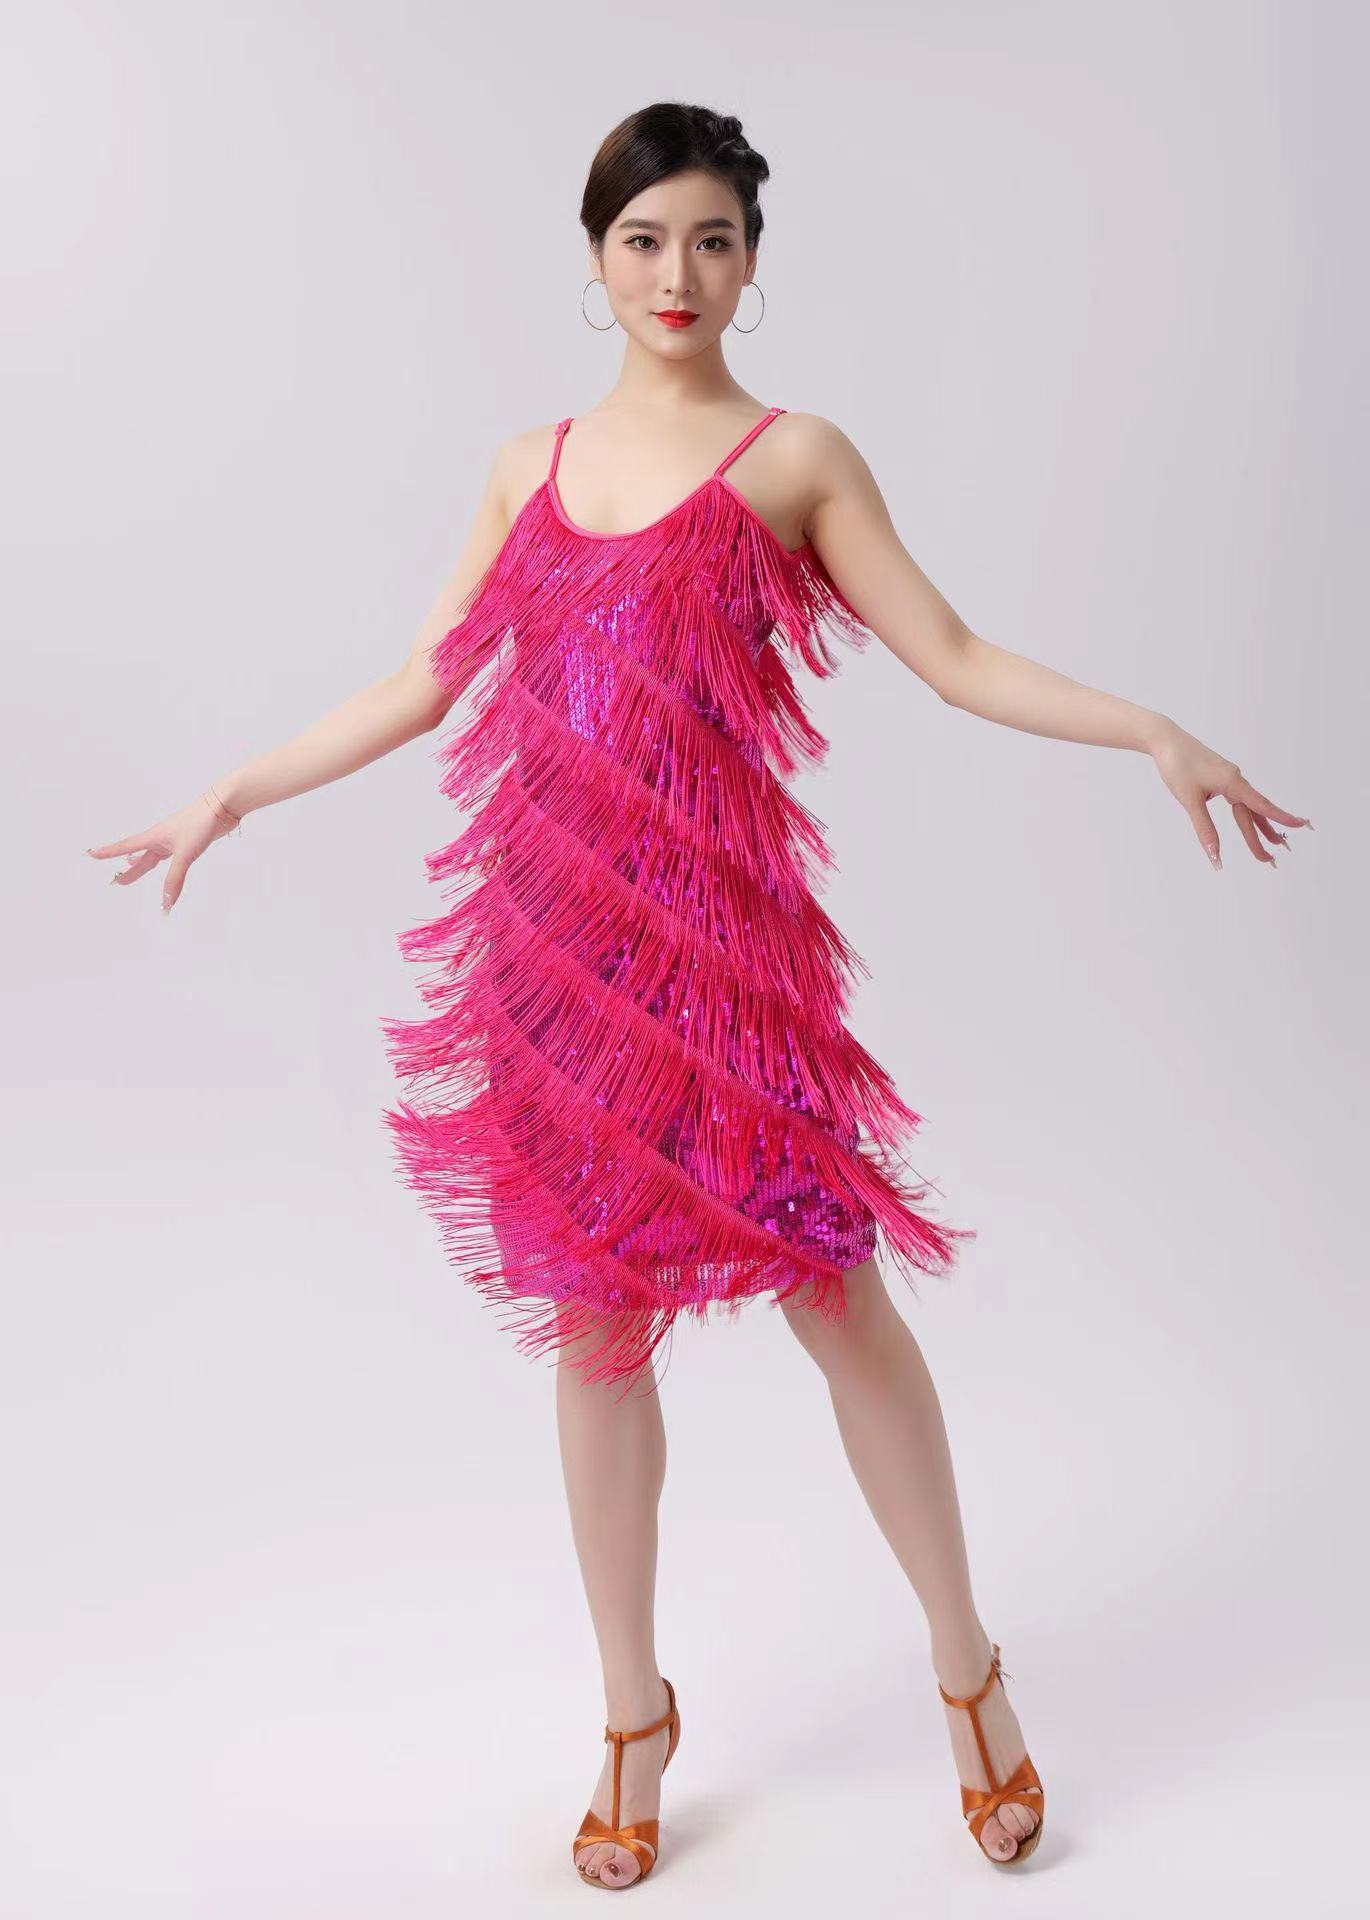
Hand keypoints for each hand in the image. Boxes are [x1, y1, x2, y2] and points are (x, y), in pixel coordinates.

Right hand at [85, 788, 242, 913]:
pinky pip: (169, 857)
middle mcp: (160, 838)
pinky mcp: (186, 842)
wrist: (221, 807)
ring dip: (141, 866)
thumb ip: (174, 879)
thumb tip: (166, 902)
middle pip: (138, 857)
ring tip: (129, 872)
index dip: (108, 852)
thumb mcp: (185, 855)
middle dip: (127, 870)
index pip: (125, 847)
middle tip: (114, 882)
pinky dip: (162, 864)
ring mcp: (173, 839)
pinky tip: (161, 862)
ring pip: (152, 857)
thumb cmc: (200, 824)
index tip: (90, 854)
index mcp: (154, 837)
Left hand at [1148, 719, 1311, 868]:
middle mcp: (1235, 780)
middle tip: (1272, 860)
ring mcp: (1228, 778)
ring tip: (1271, 843)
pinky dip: (1244, 813)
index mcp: (1233, 783)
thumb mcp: (1190, 800)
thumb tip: (1215, 856)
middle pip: (1253, 813)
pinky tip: (1247, 820)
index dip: (1282, 818)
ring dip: (1256, 826)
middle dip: (1262, 837)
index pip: (1262, 806)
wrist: (1166, 740)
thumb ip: (1204, 829)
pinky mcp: (1220, 777)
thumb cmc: (1177, 766)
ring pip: (1246, 807)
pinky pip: (1238, 799)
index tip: (1302, 825)